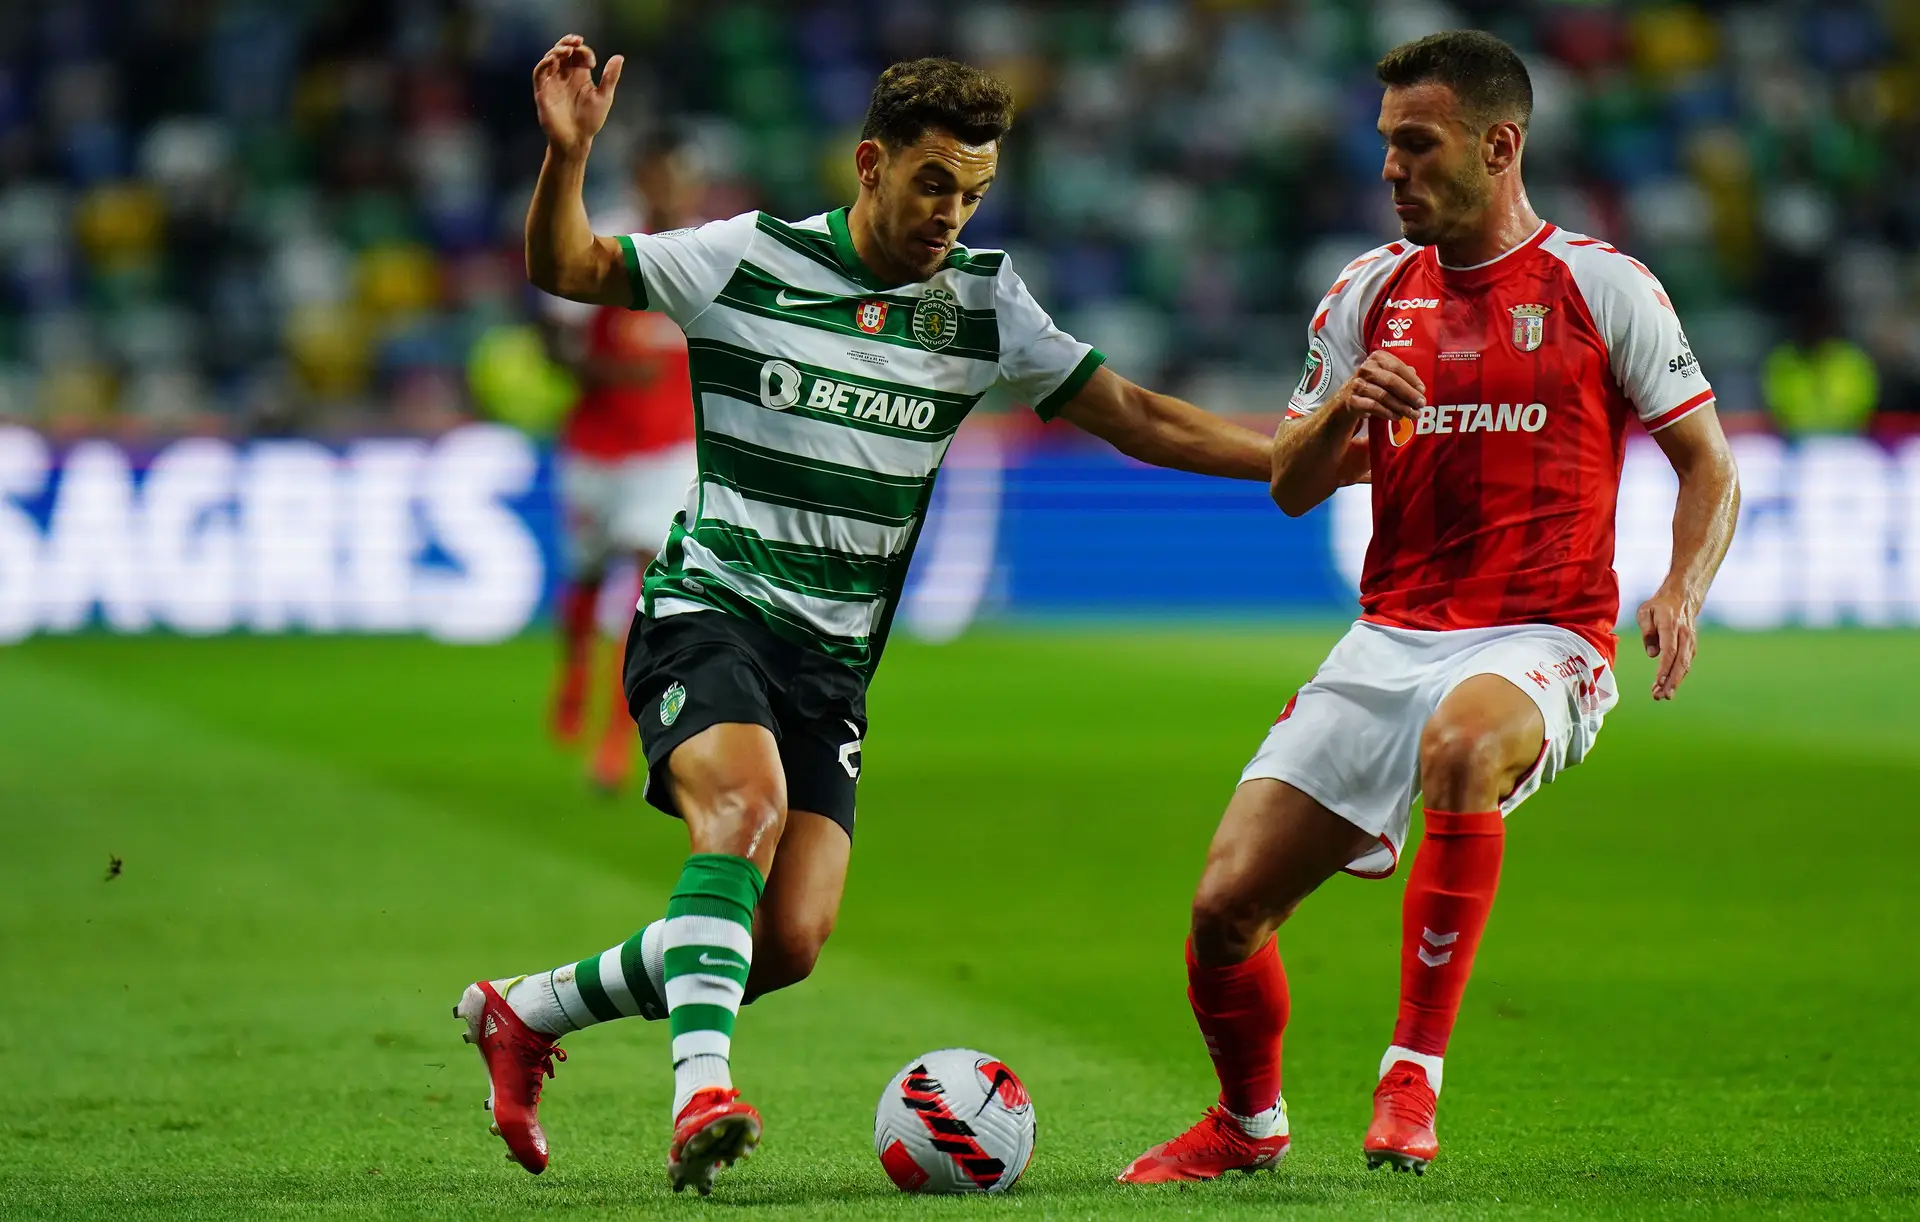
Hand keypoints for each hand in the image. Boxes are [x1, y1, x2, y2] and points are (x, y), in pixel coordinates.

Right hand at [532, 35, 623, 156]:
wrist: (576, 140)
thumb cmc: (590, 121)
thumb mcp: (604, 97)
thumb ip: (610, 77)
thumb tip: (619, 57)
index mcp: (579, 75)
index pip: (578, 54)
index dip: (584, 52)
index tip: (593, 63)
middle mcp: (565, 76)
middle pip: (563, 51)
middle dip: (568, 42)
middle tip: (576, 41)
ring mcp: (553, 82)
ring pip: (550, 58)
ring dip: (556, 51)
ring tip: (566, 50)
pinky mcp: (542, 91)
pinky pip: (539, 72)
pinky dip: (544, 63)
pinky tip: (553, 60)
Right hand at [1333, 351, 1424, 423]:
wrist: (1348, 397)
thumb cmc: (1374, 384)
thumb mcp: (1388, 375)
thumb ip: (1403, 376)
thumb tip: (1419, 387)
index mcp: (1377, 358)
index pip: (1397, 367)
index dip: (1412, 380)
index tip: (1422, 390)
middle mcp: (1366, 368)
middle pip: (1391, 381)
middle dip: (1409, 394)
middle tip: (1421, 404)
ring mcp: (1357, 384)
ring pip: (1384, 396)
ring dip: (1401, 406)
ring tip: (1413, 414)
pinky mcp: (1353, 400)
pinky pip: (1374, 407)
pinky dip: (1388, 412)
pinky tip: (1398, 417)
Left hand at [1635, 587, 1696, 700]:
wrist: (1682, 598)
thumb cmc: (1659, 606)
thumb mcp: (1645, 612)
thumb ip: (1647, 631)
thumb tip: (1652, 654)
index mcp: (1671, 626)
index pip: (1669, 651)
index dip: (1664, 668)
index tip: (1658, 682)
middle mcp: (1684, 635)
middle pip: (1680, 662)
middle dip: (1671, 681)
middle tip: (1661, 696)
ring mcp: (1690, 641)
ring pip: (1684, 665)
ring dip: (1674, 682)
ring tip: (1662, 696)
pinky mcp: (1691, 646)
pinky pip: (1685, 663)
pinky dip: (1677, 676)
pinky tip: (1667, 686)